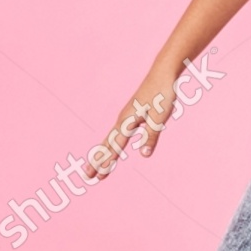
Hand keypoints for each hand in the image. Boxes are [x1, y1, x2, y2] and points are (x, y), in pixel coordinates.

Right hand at [81, 65, 178, 180]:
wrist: (163, 73)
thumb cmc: (162, 94)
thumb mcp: (160, 117)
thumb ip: (151, 136)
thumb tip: (144, 155)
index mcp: (128, 121)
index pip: (116, 146)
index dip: (107, 162)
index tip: (98, 176)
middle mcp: (123, 119)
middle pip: (108, 144)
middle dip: (98, 161)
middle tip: (87, 177)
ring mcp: (126, 116)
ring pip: (111, 139)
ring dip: (102, 154)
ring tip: (95, 167)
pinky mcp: (131, 114)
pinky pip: (117, 133)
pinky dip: (111, 144)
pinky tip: (111, 147)